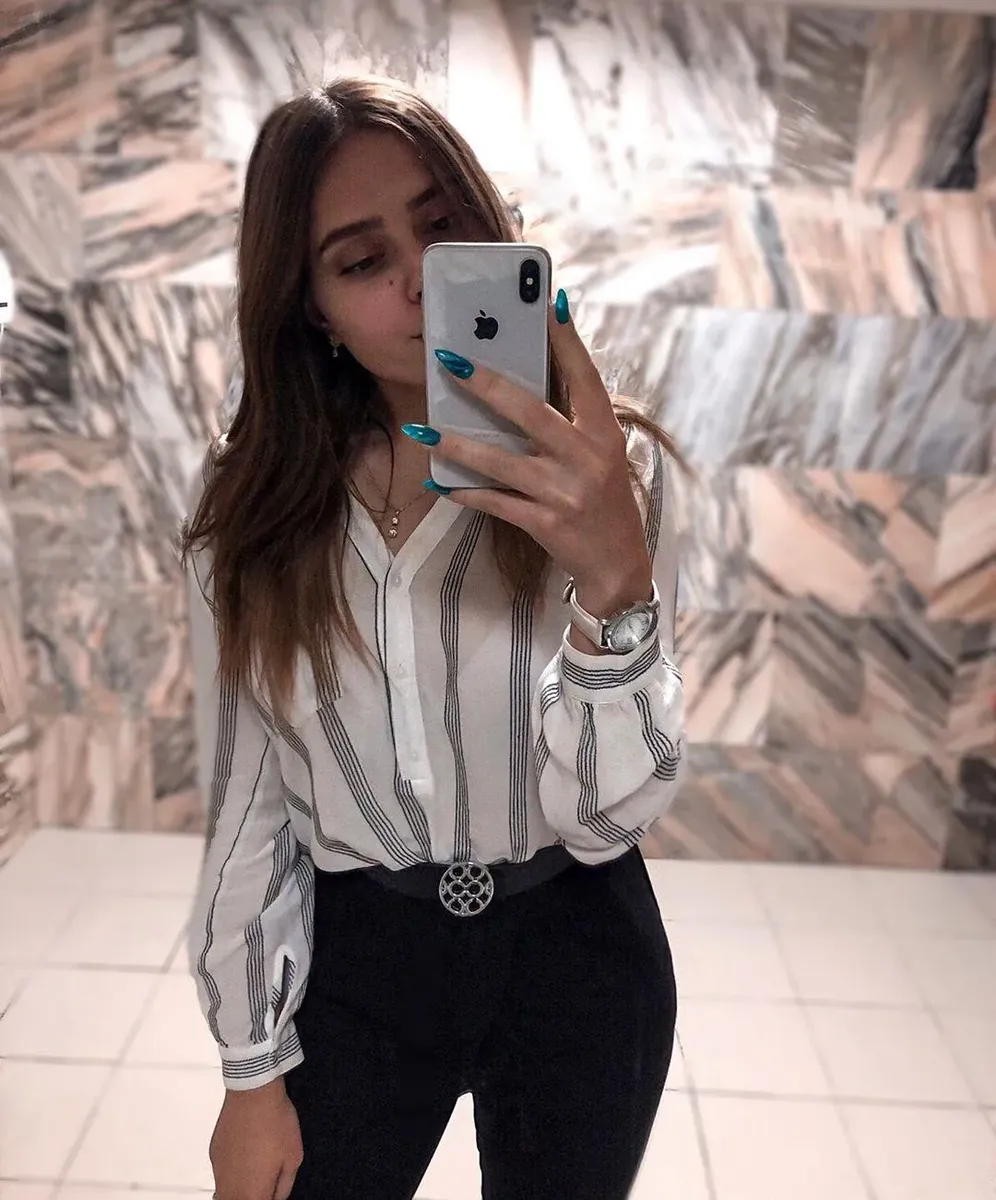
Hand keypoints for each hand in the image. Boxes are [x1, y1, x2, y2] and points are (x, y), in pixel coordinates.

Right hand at [210, 1077, 302, 1199]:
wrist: (253, 1093)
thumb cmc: (275, 1122)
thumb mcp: (293, 1157)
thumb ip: (284, 1185)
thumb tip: (277, 1195)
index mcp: (253, 1194)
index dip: (269, 1197)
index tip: (272, 1192)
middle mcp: (230, 1188)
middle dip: (252, 1196)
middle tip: (264, 1184)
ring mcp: (218, 1172)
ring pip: (225, 1193)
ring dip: (239, 1189)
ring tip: (255, 1171)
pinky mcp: (213, 1154)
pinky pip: (221, 1173)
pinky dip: (231, 1172)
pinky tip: (245, 1155)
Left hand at [405, 288, 652, 613]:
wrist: (619, 566)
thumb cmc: (605, 503)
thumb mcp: (602, 456)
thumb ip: (574, 421)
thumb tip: (531, 381)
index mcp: (605, 433)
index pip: (584, 376)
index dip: (566, 340)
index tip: (546, 302)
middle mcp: (587, 457)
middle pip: (531, 412)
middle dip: (487, 385)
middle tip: (450, 362)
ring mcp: (565, 491)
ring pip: (502, 461)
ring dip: (458, 446)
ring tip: (424, 431)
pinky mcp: (546, 523)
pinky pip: (496, 503)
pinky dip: (467, 493)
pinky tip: (441, 483)